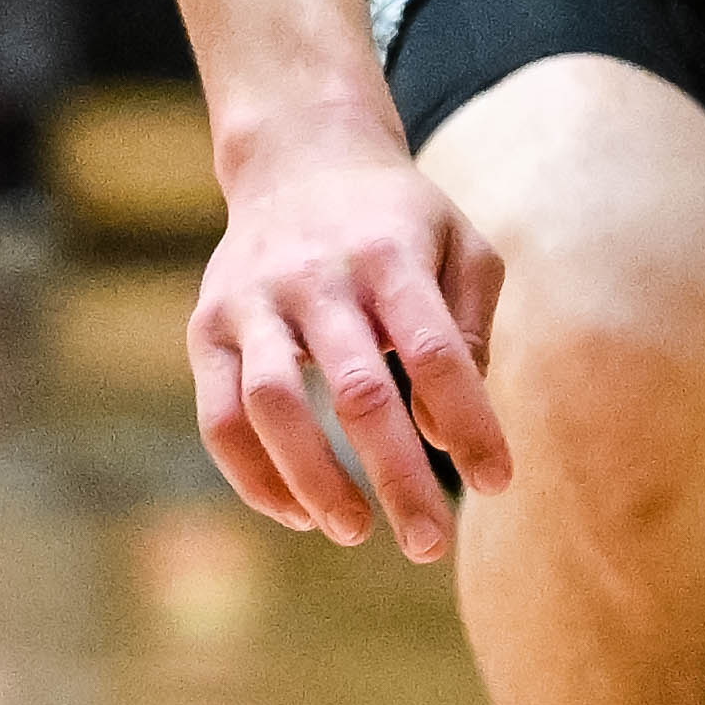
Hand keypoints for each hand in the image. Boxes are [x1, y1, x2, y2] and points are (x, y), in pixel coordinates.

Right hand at [186, 147, 514, 545]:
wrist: (299, 160)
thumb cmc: (398, 222)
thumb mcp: (460, 246)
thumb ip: (469, 330)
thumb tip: (444, 429)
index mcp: (391, 255)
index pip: (436, 351)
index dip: (469, 421)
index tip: (495, 483)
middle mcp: (317, 276)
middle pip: (358, 390)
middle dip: (398, 476)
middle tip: (430, 545)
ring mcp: (253, 302)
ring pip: (273, 405)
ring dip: (315, 478)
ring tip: (355, 531)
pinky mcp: (209, 327)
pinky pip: (220, 415)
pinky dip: (253, 474)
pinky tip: (297, 513)